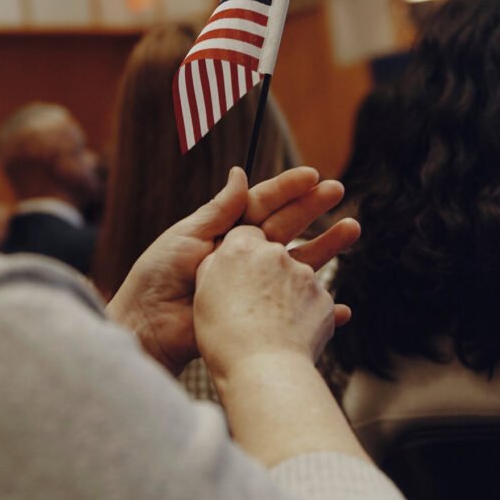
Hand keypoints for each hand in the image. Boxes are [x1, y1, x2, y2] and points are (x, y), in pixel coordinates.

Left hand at [105, 166, 354, 374]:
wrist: (147, 327)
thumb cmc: (157, 277)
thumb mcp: (187, 235)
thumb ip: (220, 209)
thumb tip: (240, 173)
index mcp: (226, 232)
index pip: (262, 204)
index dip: (286, 190)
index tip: (311, 175)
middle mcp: (245, 256)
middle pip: (287, 227)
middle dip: (312, 209)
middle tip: (338, 190)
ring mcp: (254, 286)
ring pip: (298, 264)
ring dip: (325, 248)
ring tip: (352, 229)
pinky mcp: (259, 316)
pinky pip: (295, 311)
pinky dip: (320, 310)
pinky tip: (341, 306)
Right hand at [193, 224, 346, 383]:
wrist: (263, 370)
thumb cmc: (224, 335)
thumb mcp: (204, 294)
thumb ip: (214, 265)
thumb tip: (222, 255)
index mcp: (243, 247)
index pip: (245, 234)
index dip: (241, 254)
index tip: (238, 273)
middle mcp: (276, 253)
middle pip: (273, 253)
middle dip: (267, 270)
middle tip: (255, 300)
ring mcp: (304, 275)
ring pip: (295, 277)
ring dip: (286, 294)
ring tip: (270, 327)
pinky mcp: (323, 298)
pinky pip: (312, 302)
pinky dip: (302, 314)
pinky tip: (288, 335)